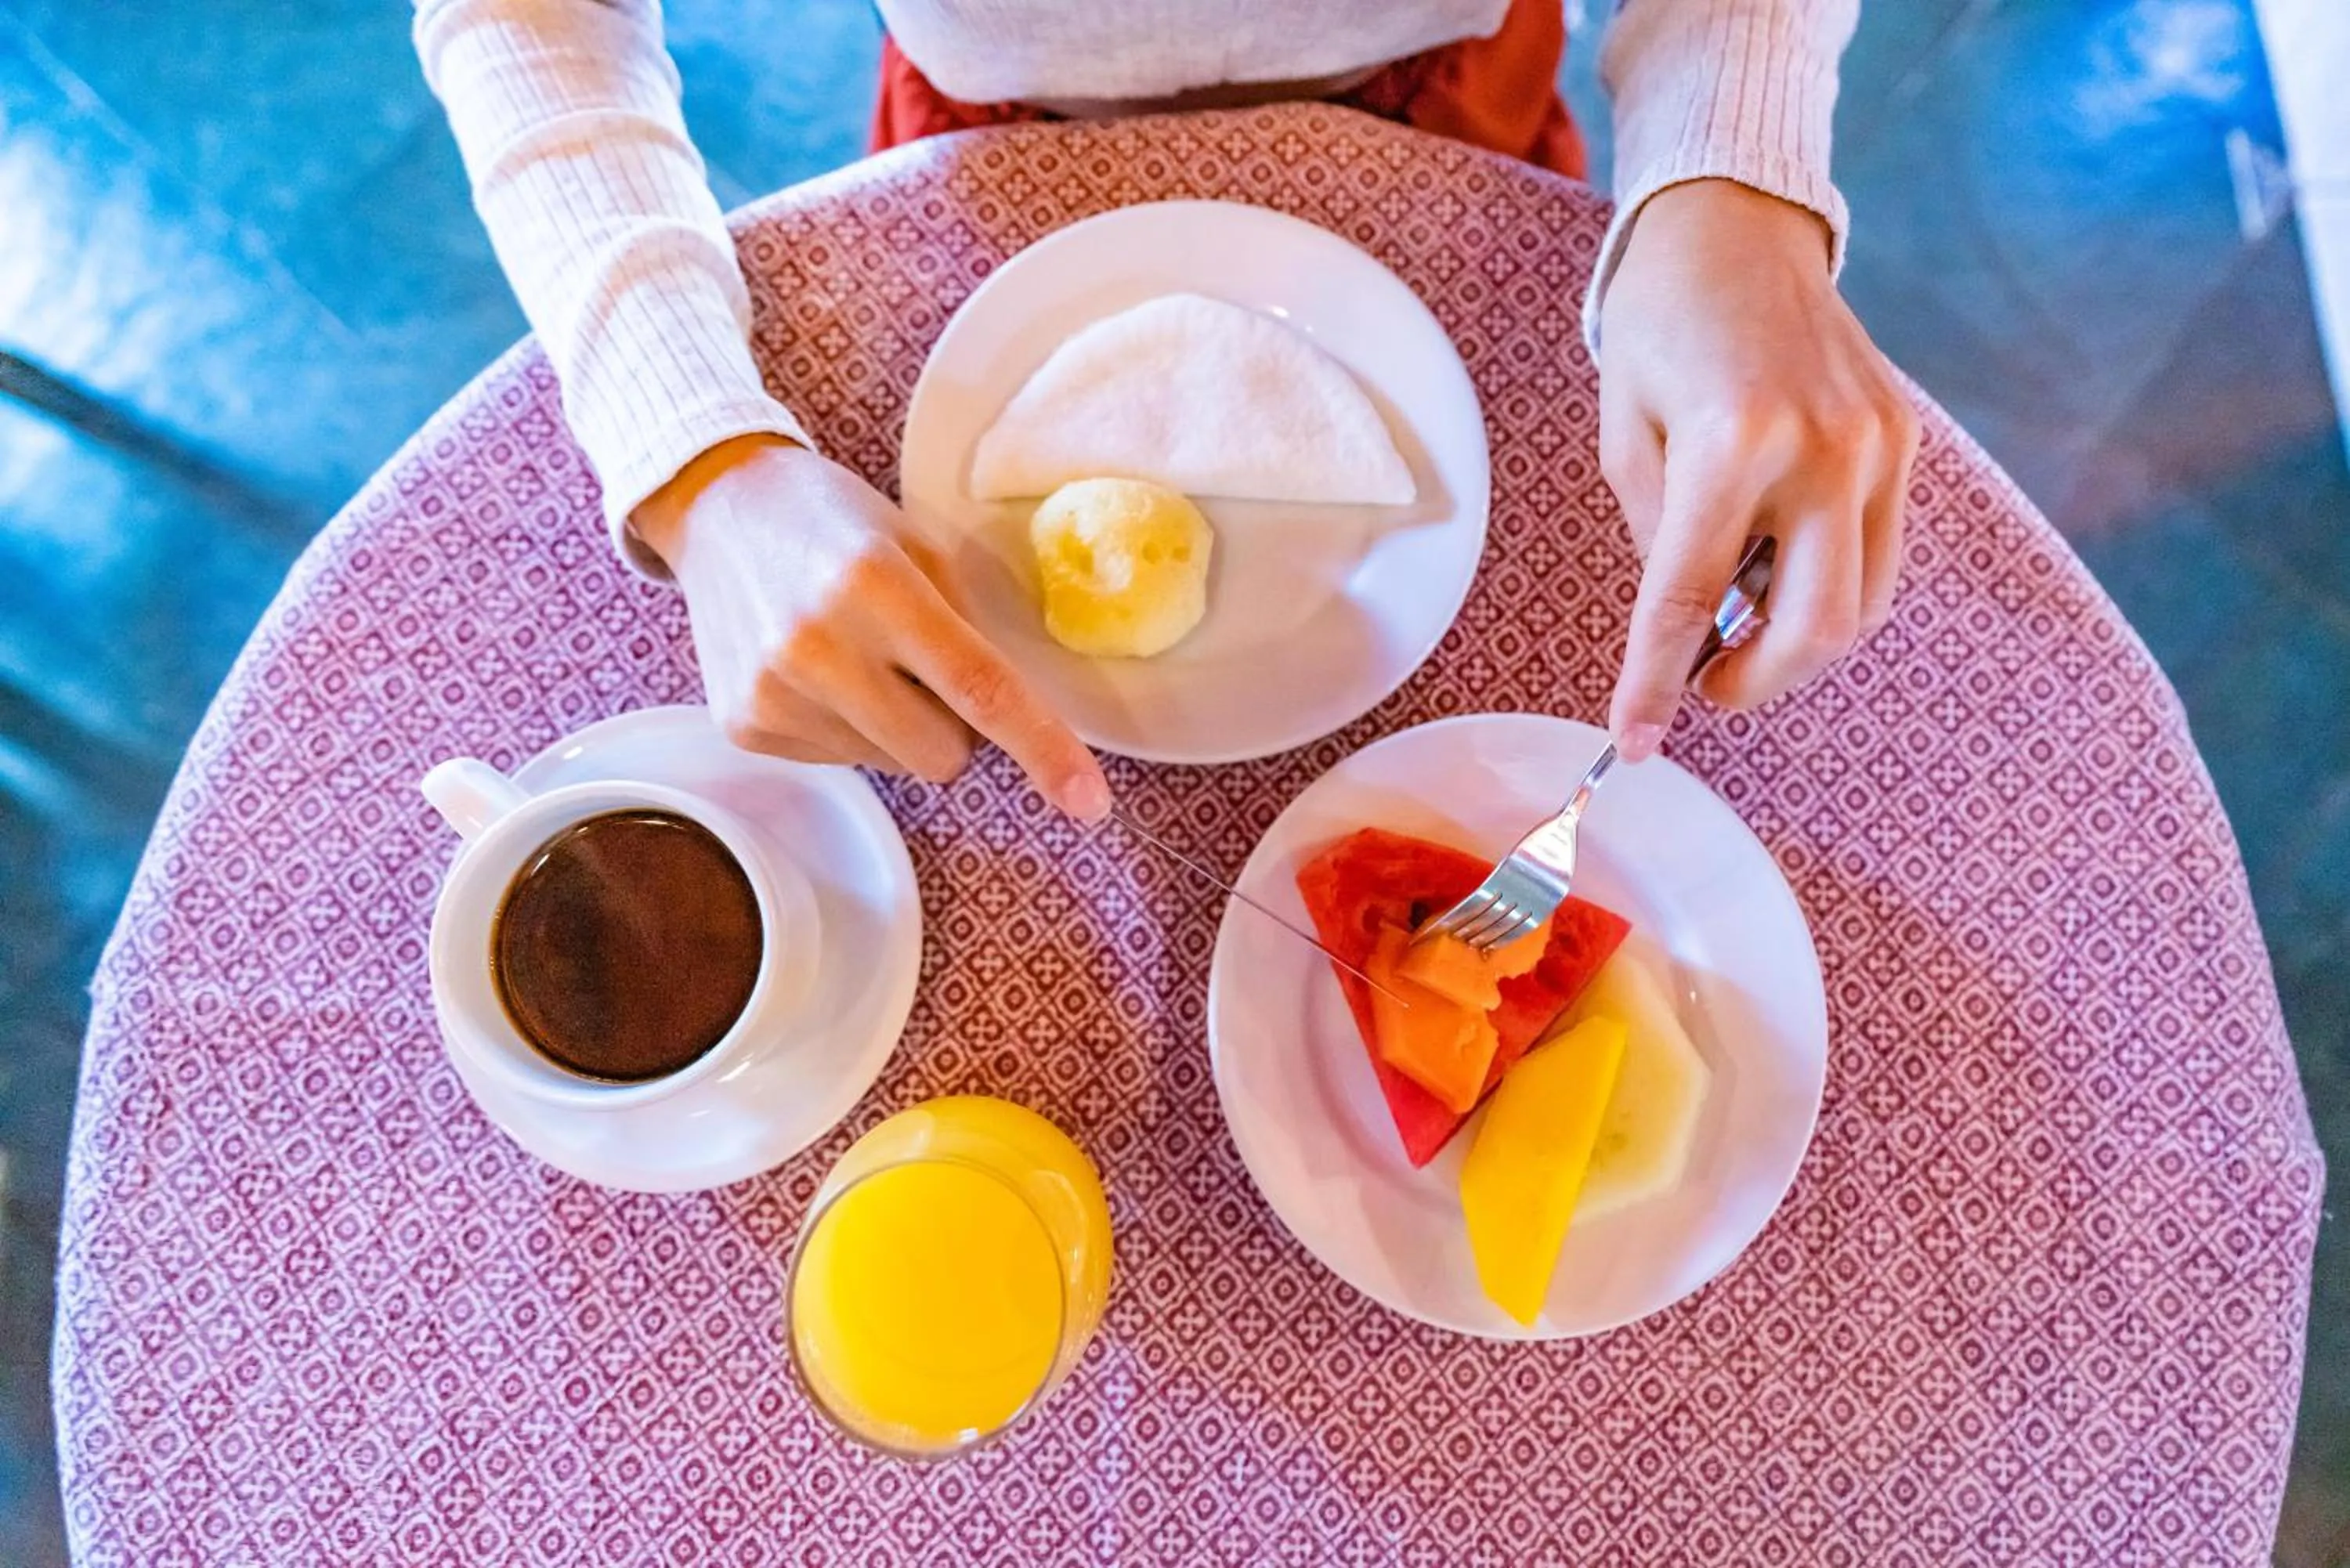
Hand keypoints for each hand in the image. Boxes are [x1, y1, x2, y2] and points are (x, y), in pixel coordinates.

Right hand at [633, 435, 1111, 818]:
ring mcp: (773, 694)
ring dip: (896, 725)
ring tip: (855, 656)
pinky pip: (842, 763)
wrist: (719, 509)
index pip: (978, 687)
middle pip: (942, 754)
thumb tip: (1023, 722)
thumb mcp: (921, 548)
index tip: (1089, 801)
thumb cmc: (840, 525)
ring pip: (894, 765)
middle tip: (918, 664)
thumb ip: (973, 630)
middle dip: (953, 724)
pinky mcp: (743, 727)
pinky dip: (847, 728)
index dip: (1042, 746)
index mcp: (877, 585)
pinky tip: (815, 673)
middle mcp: (817, 645)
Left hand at [1597, 179, 1918, 760]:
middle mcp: (1823, 446)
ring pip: (1861, 605)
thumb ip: (1660, 541)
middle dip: (1755, 683)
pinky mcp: (1905, 441)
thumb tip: (1693, 630)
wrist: (1737, 227)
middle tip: (1701, 688)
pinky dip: (1825, 589)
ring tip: (1734, 630)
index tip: (1633, 741)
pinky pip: (1878, 554)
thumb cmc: (1659, 326)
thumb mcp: (1624, 436)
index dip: (1658, 683)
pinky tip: (1773, 573)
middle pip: (1815, 628)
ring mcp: (1879, 445)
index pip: (1690, 599)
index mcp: (1733, 441)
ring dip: (1795, 644)